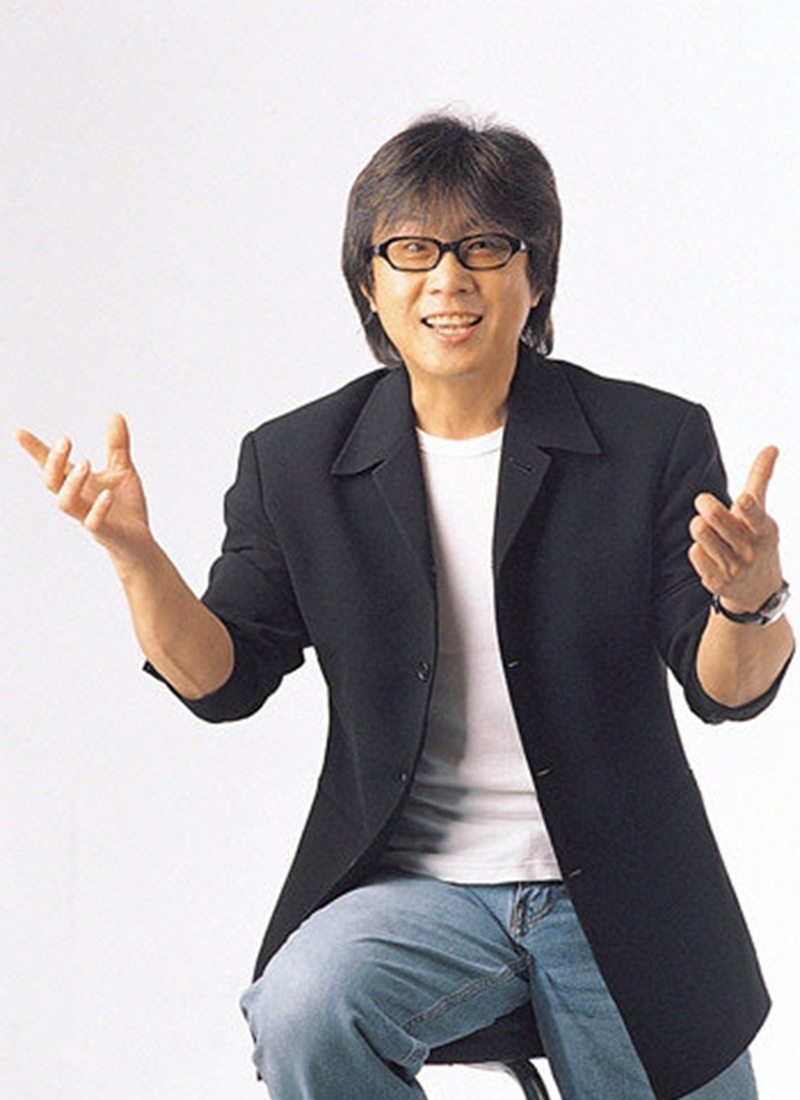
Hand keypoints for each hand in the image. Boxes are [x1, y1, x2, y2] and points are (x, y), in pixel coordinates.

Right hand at [16, 414, 152, 572]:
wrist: (140, 543)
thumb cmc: (126, 507)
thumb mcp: (123, 470)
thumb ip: (117, 445)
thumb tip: (114, 413)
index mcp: (79, 483)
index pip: (51, 465)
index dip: (35, 450)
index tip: (17, 431)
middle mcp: (78, 499)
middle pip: (51, 482)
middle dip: (53, 461)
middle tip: (65, 440)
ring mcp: (88, 517)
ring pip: (65, 503)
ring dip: (72, 482)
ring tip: (86, 462)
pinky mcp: (104, 533)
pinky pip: (94, 522)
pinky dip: (99, 508)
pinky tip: (108, 494)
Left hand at [689, 446, 782, 613]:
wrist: (757, 590)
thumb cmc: (756, 540)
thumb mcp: (763, 513)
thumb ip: (761, 479)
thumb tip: (771, 447)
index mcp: (764, 529)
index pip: (755, 516)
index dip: (747, 507)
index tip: (741, 500)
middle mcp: (751, 549)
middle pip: (714, 518)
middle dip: (705, 505)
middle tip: (704, 502)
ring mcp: (734, 567)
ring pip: (700, 533)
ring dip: (699, 526)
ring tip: (708, 530)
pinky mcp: (717, 581)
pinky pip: (694, 553)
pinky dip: (698, 549)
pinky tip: (709, 554)